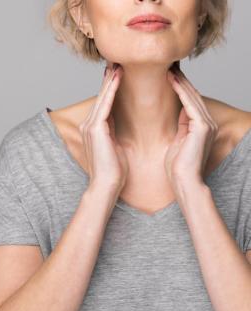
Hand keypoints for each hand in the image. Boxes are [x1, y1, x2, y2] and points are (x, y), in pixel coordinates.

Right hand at [79, 63, 128, 197]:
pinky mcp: (95, 128)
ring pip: (102, 97)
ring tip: (117, 64)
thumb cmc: (114, 170)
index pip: (104, 104)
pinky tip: (117, 76)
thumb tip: (117, 124)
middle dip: (109, 79)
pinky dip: (111, 89)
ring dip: (110, 80)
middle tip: (116, 62)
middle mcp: (89, 125)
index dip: (111, 89)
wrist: (107, 184)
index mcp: (95, 130)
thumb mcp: (115, 146)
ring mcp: (90, 126)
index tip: (119, 74)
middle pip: (101, 97)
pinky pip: (105, 104)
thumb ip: (113, 132)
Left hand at [165, 65, 217, 189]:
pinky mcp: (202, 127)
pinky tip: (172, 79)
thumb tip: (179, 114)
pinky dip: (180, 90)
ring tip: (169, 66)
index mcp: (200, 126)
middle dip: (180, 79)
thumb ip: (181, 127)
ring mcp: (206, 124)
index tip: (167, 74)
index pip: (189, 101)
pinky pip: (190, 104)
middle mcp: (206, 123)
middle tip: (168, 64)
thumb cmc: (177, 167)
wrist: (184, 182)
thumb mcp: (178, 142)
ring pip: (191, 96)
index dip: (179, 86)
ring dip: (180, 80)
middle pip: (191, 95)